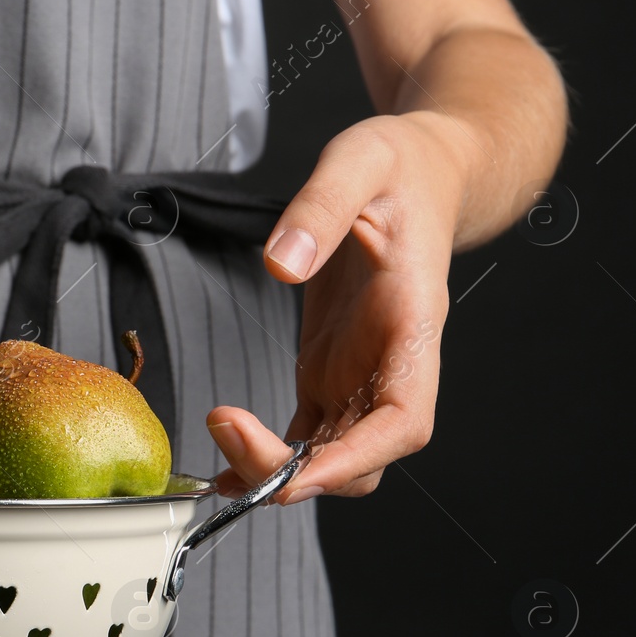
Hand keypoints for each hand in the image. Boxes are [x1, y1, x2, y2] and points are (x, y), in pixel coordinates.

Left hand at [208, 113, 459, 502]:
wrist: (419, 171)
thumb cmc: (400, 167)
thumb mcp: (359, 163)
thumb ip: (320, 209)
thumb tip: (281, 264)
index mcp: (413, 324)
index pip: (403, 421)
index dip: (356, 458)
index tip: (301, 473)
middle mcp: (391, 365)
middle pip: (360, 456)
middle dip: (300, 471)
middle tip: (227, 435)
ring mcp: (360, 376)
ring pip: (331, 458)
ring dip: (278, 472)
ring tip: (216, 458)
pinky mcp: (330, 373)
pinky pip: (304, 439)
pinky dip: (268, 461)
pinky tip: (226, 470)